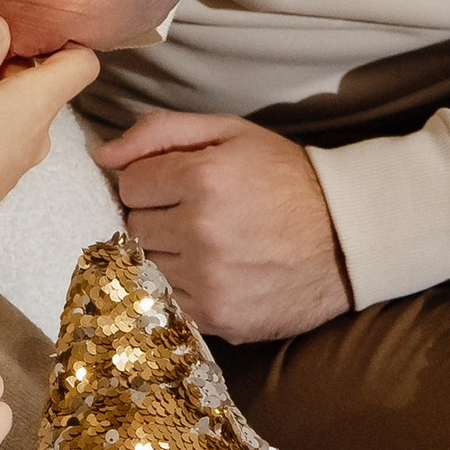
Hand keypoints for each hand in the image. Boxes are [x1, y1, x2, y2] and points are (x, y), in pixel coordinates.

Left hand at [90, 110, 350, 339]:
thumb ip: (160, 132)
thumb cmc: (286, 177)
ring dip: (168, 254)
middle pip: (134, 225)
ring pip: (147, 265)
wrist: (348, 238)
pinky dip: (183, 286)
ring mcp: (209, 279)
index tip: (180, 183)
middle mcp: (201, 231)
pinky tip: (215, 271)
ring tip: (208, 243)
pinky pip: (168, 299)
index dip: (152, 180)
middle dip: (157, 217)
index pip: (129, 183)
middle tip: (196, 213)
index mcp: (203, 177)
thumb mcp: (231, 133)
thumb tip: (101, 153)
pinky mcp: (218, 316)